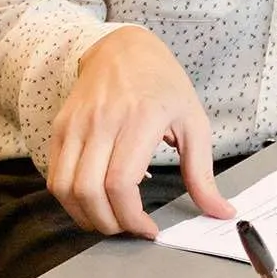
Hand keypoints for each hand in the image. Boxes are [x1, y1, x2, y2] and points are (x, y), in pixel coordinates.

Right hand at [48, 27, 235, 237]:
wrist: (123, 48)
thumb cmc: (163, 85)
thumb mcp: (194, 122)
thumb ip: (203, 173)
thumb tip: (221, 212)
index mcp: (140, 119)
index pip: (120, 183)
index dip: (131, 218)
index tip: (148, 229)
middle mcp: (102, 121)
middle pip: (89, 191)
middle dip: (109, 224)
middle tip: (128, 228)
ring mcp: (76, 124)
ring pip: (65, 188)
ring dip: (85, 216)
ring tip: (109, 220)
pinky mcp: (60, 127)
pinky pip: (54, 175)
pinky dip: (70, 199)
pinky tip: (92, 201)